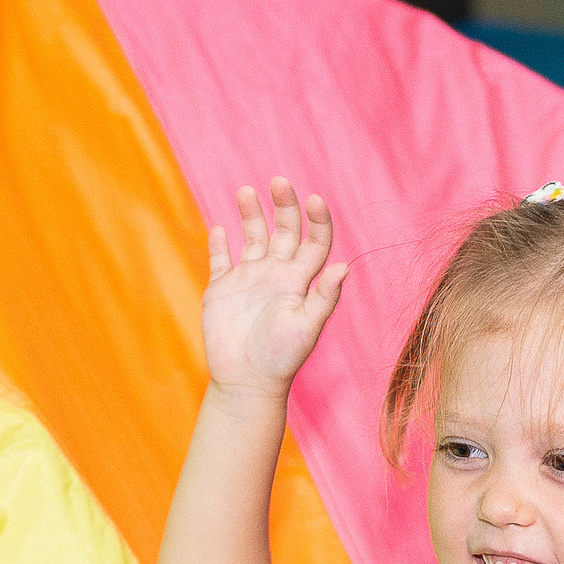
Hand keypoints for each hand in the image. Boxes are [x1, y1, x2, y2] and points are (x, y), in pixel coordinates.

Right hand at [202, 176, 348, 402]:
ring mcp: (248, 281)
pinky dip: (219, 243)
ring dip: (251, 213)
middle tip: (279, 181)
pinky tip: (219, 227)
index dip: (317, 219)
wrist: (246, 382)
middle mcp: (276, 275)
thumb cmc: (281, 358)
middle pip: (284, 231)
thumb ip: (324, 297)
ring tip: (246, 191)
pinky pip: (221, 259)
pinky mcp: (222, 290)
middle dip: (283, 205)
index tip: (314, 199)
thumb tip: (344, 267)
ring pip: (252, 237)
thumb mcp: (306, 327)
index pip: (314, 241)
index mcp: (299, 281)